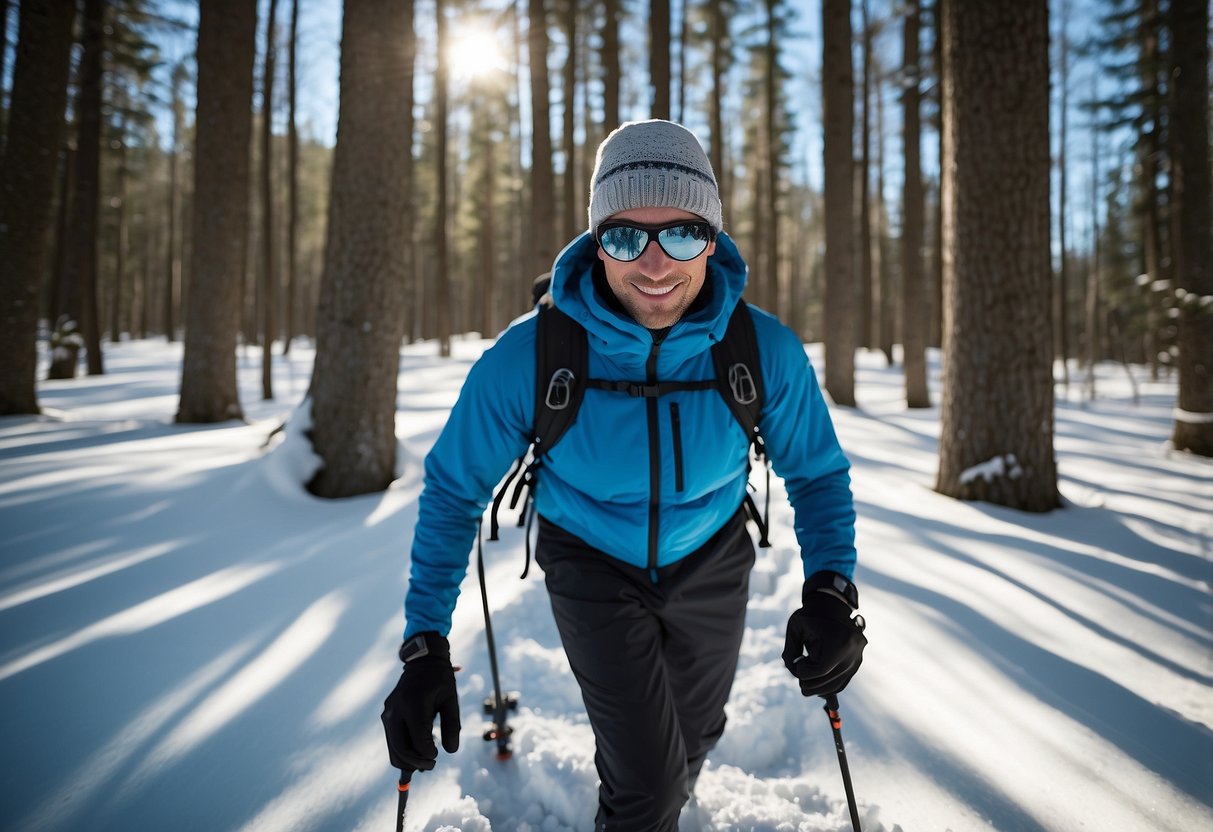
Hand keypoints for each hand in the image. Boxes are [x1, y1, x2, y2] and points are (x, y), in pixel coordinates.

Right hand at [381, 633, 460, 771]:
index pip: (418, 741)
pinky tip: (417, 755)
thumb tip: (451, 751)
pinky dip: (402, 752)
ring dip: (407, 761)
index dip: (429, 754)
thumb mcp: (451, 699)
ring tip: (425, 762)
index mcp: (413, 705)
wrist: (421, 662)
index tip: (438, 755)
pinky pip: (392, 741)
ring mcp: (388, 714)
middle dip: (416, 763)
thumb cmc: (440, 680)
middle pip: (400, 750)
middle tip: (432, 765)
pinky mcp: (386, 717)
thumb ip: (452, 725)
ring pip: (393, 749)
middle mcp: (396, 711)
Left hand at [782, 572, 866, 696]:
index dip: (805, 673)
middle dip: (811, 685)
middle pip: (830, 681)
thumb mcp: (795, 627)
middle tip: (799, 679)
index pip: (821, 670)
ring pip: (837, 685)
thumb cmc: (810, 616)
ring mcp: (858, 657)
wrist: (832, 605)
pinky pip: (843, 681)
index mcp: (839, 641)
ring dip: (820, 689)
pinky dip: (829, 685)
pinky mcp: (857, 662)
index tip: (797, 664)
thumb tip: (794, 672)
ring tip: (806, 682)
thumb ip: (790, 651)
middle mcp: (853, 651)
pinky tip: (817, 683)